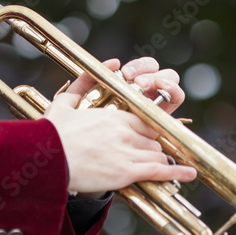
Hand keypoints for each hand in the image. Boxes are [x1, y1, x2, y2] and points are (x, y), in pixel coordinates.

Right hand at [44, 57, 195, 195]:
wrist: (46, 160)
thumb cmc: (53, 133)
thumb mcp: (66, 102)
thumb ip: (87, 81)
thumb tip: (112, 61)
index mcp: (116, 115)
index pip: (147, 120)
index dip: (149, 131)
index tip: (149, 137)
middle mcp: (126, 130)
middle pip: (154, 139)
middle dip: (152, 147)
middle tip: (147, 155)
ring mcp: (129, 151)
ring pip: (158, 154)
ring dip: (158, 161)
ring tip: (162, 168)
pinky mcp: (127, 172)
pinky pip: (160, 171)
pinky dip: (177, 172)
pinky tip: (189, 173)